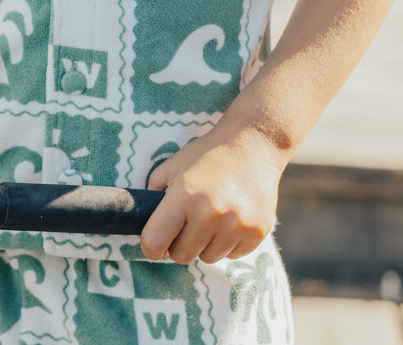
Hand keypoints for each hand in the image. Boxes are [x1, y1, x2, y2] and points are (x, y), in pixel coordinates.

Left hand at [140, 132, 283, 265]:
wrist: (251, 144)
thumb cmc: (205, 155)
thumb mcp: (170, 167)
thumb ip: (152, 197)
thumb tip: (145, 229)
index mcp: (183, 196)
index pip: (155, 243)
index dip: (151, 246)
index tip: (155, 241)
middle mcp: (210, 214)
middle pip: (182, 255)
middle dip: (179, 242)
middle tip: (187, 221)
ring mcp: (236, 225)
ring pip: (208, 258)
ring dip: (205, 243)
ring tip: (211, 216)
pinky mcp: (257, 232)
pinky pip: (232, 255)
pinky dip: (227, 243)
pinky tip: (230, 218)